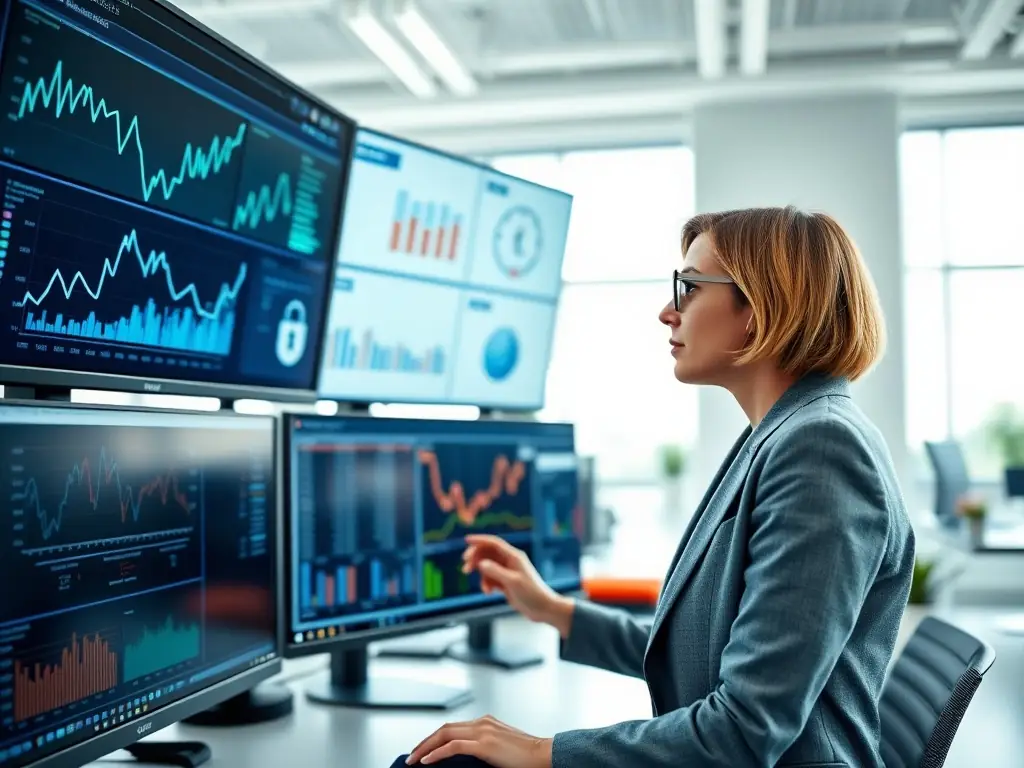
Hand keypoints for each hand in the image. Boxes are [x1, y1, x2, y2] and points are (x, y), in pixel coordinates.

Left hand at [405, 714, 551, 766]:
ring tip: (414, 759)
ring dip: (425, 746)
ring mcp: (483, 731)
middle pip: (445, 728)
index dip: (435, 737)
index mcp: (486, 722)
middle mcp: (482, 722)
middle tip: (412, 755)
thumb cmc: (527, 756)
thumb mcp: (501, 747)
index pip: (453, 727)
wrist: (544, 755)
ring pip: (445, 734)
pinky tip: (427, 760)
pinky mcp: (485, 745)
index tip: (423, 748)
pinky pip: (453, 747)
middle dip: (425, 741)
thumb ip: (484, 747)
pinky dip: (437, 752)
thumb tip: (466, 758)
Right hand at [461, 534, 571, 629]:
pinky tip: (488, 593)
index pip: (494, 543)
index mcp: (514, 556)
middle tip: (465, 568)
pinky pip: (491, 579)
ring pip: (487, 568)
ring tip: (484, 589)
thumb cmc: (531, 593)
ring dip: (482, 576)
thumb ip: (496, 571)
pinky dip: (487, 584)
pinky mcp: (506, 583)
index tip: (466, 540)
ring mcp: (507, 572)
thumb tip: (481, 563)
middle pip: (488, 554)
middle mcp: (510, 561)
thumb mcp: (512, 582)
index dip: (479, 540)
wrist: (543, 609)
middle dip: (476, 559)